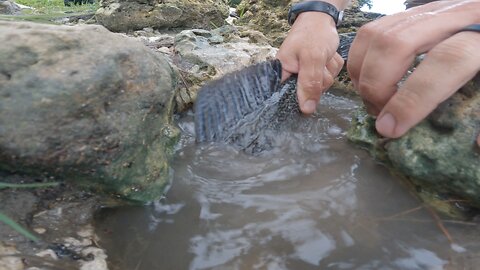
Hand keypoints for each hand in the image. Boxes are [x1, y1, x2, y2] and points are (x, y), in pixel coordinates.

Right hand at [277, 12, 343, 113]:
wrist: (321, 18)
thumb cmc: (312, 34)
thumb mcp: (312, 58)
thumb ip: (309, 83)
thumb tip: (306, 110)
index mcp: (283, 74)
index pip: (286, 98)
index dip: (299, 98)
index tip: (309, 83)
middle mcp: (292, 77)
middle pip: (310, 94)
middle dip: (320, 78)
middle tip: (318, 62)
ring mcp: (306, 75)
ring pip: (324, 85)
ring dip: (328, 70)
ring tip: (323, 56)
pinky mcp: (318, 72)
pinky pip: (331, 77)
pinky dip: (332, 66)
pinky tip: (327, 56)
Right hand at [347, 0, 479, 145]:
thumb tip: (477, 143)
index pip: (446, 61)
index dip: (412, 100)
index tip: (390, 128)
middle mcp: (453, 17)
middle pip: (397, 43)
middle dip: (377, 85)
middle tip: (379, 114)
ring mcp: (427, 12)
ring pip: (378, 35)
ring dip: (364, 74)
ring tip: (372, 101)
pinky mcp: (410, 13)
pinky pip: (371, 31)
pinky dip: (360, 59)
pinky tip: (368, 81)